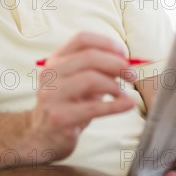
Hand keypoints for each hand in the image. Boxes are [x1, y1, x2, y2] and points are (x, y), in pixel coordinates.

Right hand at [18, 32, 134, 161]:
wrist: (43, 136)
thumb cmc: (69, 104)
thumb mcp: (80, 82)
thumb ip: (99, 70)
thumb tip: (128, 63)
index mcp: (56, 59)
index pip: (82, 39)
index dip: (108, 43)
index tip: (125, 55)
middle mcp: (50, 73)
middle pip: (89, 57)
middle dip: (117, 64)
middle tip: (132, 75)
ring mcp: (51, 95)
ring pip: (91, 79)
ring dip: (115, 85)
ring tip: (124, 93)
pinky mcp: (59, 117)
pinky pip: (93, 108)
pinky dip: (116, 105)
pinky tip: (127, 104)